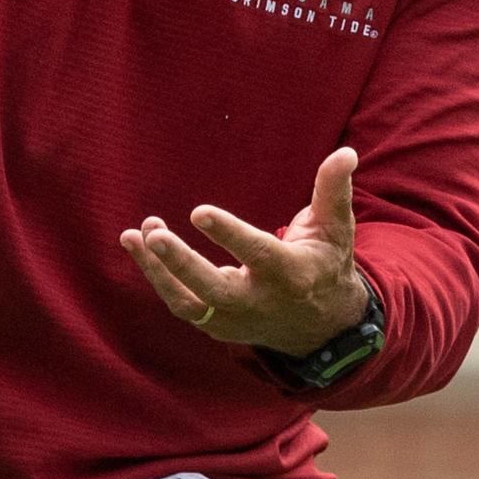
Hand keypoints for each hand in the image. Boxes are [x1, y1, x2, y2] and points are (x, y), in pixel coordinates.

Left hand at [119, 147, 368, 353]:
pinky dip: (157, 277)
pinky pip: (181, 304)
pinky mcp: (217, 326)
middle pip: (215, 290)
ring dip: (157, 271)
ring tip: (134, 234)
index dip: (228, 234)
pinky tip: (137, 243)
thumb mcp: (336, 227)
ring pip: (189, 303)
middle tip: (153, 235)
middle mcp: (261, 302)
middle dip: (182, 264)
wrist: (323, 326)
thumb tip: (344, 152)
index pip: (257, 253)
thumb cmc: (325, 262)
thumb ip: (333, 189)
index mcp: (291, 274)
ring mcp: (236, 320)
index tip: (197, 212)